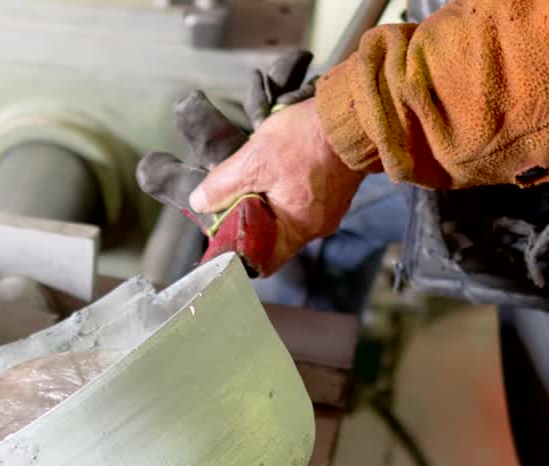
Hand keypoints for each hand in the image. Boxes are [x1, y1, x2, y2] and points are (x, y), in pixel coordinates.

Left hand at [190, 99, 365, 274]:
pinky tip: (274, 166)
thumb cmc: (308, 140)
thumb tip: (199, 203)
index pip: (262, 261)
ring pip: (284, 214)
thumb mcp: (254, 160)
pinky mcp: (335, 189)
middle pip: (271, 236)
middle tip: (228, 196)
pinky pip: (300, 197)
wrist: (359, 111)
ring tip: (252, 174)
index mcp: (299, 229)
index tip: (219, 232)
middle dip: (248, 217)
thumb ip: (222, 186)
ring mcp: (329, 208)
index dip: (238, 250)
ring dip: (265, 197)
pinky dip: (283, 186)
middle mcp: (317, 227)